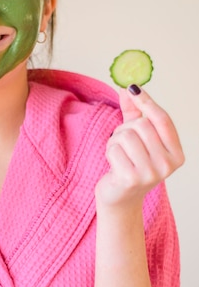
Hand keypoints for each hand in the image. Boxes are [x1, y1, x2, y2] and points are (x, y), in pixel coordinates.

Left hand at [96, 85, 184, 206]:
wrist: (120, 198)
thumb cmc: (130, 164)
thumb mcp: (136, 137)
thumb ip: (134, 113)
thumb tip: (128, 88)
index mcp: (176, 154)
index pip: (163, 120)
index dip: (147, 102)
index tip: (133, 88)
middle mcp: (168, 165)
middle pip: (142, 125)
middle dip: (125, 128)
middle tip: (122, 142)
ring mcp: (151, 174)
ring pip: (126, 136)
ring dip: (115, 141)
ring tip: (118, 154)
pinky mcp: (131, 179)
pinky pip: (114, 149)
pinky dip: (109, 153)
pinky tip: (113, 164)